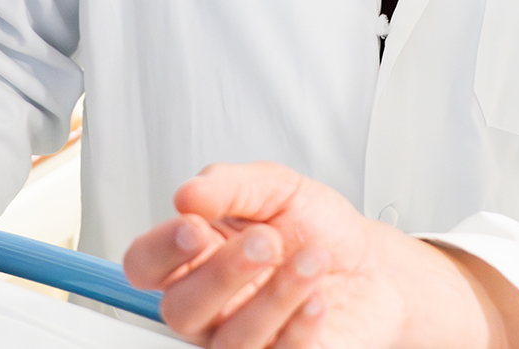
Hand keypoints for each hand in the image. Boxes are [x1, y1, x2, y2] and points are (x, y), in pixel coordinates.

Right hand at [123, 162, 500, 348]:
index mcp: (197, 256)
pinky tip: (318, 299)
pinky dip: (298, 327)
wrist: (373, 265)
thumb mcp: (277, 188)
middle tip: (266, 241)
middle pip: (179, 310)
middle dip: (222, 274)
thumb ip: (230, 186)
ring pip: (229, 341)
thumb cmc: (316, 227)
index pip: (145, 264)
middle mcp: (211, 305)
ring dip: (273, 297)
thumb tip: (186, 193)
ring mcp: (242, 338)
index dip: (160, 250)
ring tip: (311, 260)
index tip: (196, 226)